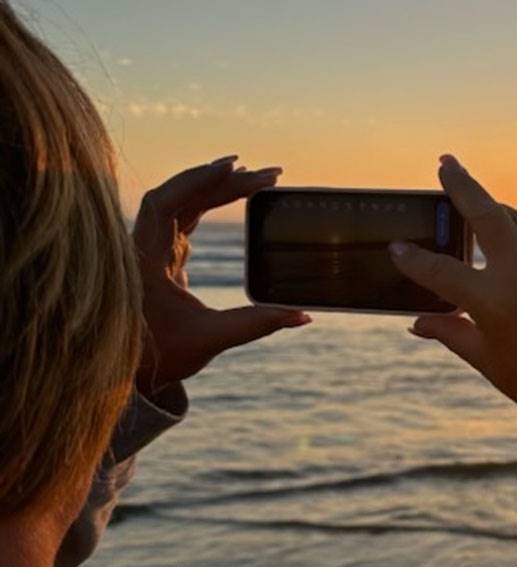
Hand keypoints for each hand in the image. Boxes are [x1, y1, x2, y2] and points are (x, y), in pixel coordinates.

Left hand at [132, 156, 309, 395]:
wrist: (134, 370)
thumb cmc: (163, 355)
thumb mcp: (211, 340)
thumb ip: (257, 324)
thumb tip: (303, 315)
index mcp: (146, 260)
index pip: (164, 204)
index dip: (195, 180)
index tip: (232, 167)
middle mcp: (147, 246)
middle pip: (182, 196)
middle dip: (225, 181)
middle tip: (269, 176)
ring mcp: (156, 246)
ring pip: (186, 203)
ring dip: (221, 188)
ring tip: (260, 179)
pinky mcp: (166, 252)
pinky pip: (187, 214)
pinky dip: (211, 201)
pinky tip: (236, 192)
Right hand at [390, 155, 516, 420]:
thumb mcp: (488, 361)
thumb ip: (451, 333)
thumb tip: (419, 322)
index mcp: (495, 302)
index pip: (441, 271)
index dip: (414, 260)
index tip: (398, 248)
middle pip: (487, 213)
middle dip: (463, 185)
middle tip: (445, 164)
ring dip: (497, 211)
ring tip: (479, 205)